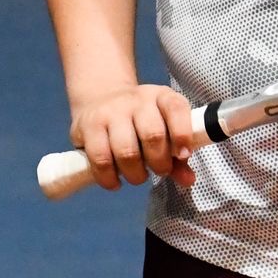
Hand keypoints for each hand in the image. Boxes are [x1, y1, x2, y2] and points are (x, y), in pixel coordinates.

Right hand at [69, 84, 196, 191]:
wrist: (100, 98)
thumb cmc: (139, 121)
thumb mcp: (163, 128)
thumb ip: (177, 156)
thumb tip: (188, 180)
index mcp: (161, 96)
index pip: (176, 108)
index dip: (182, 134)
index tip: (183, 155)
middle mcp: (137, 100)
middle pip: (152, 134)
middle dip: (159, 163)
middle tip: (158, 170)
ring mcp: (111, 111)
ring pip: (126, 150)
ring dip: (135, 174)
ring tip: (136, 175)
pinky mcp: (89, 125)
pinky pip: (100, 159)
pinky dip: (110, 178)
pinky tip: (115, 180)